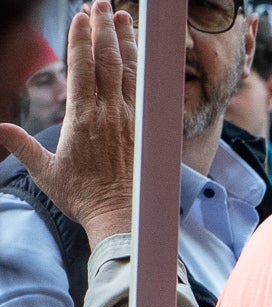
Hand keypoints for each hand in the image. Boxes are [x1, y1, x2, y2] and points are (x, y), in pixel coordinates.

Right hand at [0, 3, 138, 249]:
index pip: (83, 68)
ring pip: (130, 73)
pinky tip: (141, 54)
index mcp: (83, 118)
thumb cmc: (83, 198)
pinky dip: (143, 69)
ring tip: (124, 17)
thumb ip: (23, 146)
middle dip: (104, 28)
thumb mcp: (46, 171)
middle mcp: (110, 114)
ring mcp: (132, 121)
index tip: (81, 15)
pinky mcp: (146, 131)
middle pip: (108, 61)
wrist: (122, 219)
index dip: (81, 39)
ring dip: (127, 42)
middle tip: (103, 3)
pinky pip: (146, 92)